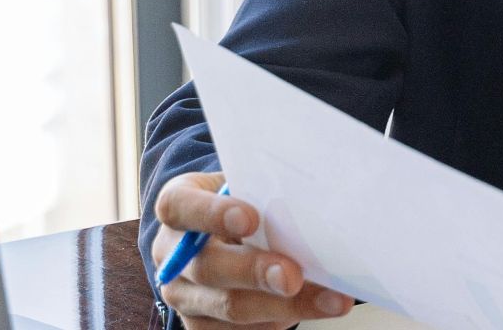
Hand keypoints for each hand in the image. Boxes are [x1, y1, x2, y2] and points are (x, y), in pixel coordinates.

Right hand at [150, 171, 355, 328]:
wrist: (229, 236)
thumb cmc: (246, 203)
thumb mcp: (249, 185)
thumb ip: (266, 192)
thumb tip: (314, 203)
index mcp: (178, 209)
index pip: (179, 207)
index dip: (211, 214)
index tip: (249, 218)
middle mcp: (173, 256)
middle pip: (207, 267)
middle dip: (254, 273)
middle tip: (292, 276)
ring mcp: (184, 295)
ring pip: (229, 307)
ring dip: (284, 306)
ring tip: (329, 299)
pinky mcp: (202, 326)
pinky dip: (282, 320)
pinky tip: (315, 308)